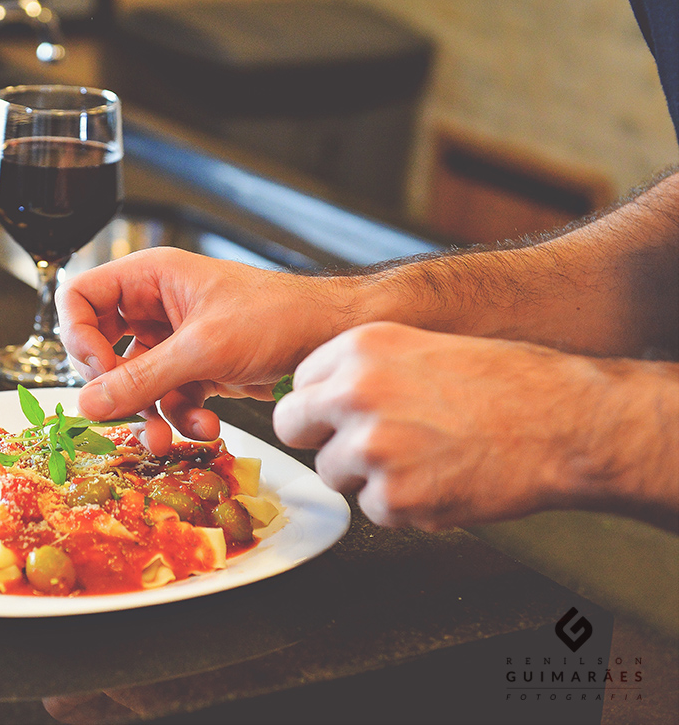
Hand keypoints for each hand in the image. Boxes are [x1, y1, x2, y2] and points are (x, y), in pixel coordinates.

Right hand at [57, 247, 349, 453]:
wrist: (330, 337)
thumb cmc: (277, 315)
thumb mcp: (203, 349)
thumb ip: (142, 379)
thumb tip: (88, 404)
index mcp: (148, 277)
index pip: (79, 297)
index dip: (79, 337)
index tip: (99, 372)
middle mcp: (154, 304)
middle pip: (100, 347)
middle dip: (117, 388)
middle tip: (130, 410)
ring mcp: (174, 338)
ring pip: (134, 381)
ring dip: (150, 413)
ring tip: (171, 436)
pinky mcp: (195, 366)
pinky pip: (167, 397)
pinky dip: (181, 416)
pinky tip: (206, 425)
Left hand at [272, 321, 674, 529]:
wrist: (564, 423)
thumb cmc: (505, 383)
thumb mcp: (420, 347)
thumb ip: (363, 369)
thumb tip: (317, 392)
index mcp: (361, 348)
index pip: (300, 382)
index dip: (323, 402)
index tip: (344, 411)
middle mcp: (356, 393)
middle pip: (293, 427)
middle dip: (323, 437)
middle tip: (367, 442)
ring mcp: (372, 448)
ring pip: (332, 472)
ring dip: (367, 475)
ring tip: (424, 457)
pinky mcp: (395, 497)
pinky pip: (374, 509)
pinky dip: (404, 505)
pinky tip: (442, 479)